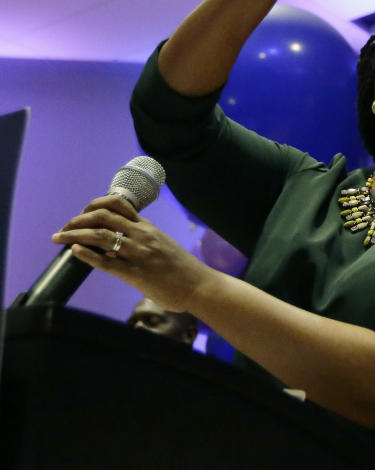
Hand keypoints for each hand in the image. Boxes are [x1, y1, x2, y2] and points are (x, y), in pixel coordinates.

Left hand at [51, 195, 212, 312]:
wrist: (199, 286)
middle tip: (64, 229)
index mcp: (148, 227)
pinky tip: (74, 252)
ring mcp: (139, 253)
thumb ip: (142, 241)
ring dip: (74, 234)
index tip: (81, 214)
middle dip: (77, 220)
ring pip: (100, 235)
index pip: (117, 204)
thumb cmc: (182, 269)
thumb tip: (115, 247)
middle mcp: (142, 235)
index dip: (93, 205)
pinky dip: (86, 255)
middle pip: (102, 216)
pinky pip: (106, 262)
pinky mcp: (136, 273)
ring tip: (59, 238)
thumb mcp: (162, 245)